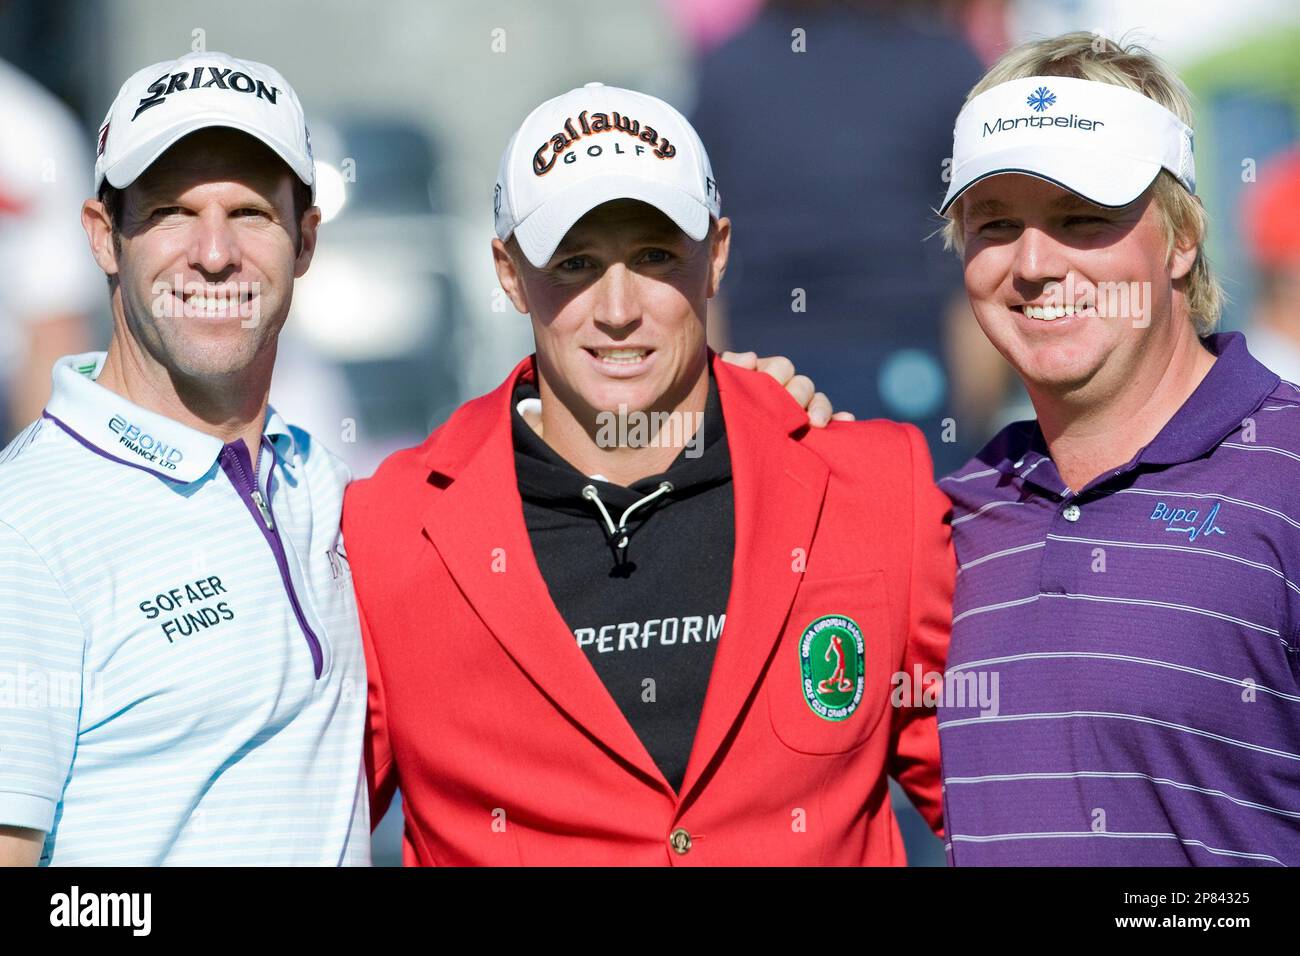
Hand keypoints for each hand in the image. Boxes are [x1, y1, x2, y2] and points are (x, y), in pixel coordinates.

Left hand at [720, 351, 853, 427]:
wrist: (707, 440)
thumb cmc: (710, 407)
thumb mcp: (716, 385)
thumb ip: (728, 366)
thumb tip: (750, 360)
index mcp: (764, 377)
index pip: (781, 368)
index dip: (777, 375)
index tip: (769, 382)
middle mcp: (784, 392)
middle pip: (802, 385)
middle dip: (797, 395)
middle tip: (790, 407)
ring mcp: (798, 413)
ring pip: (817, 402)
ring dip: (820, 408)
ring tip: (816, 422)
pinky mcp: (808, 433)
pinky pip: (831, 424)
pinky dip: (839, 421)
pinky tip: (847, 421)